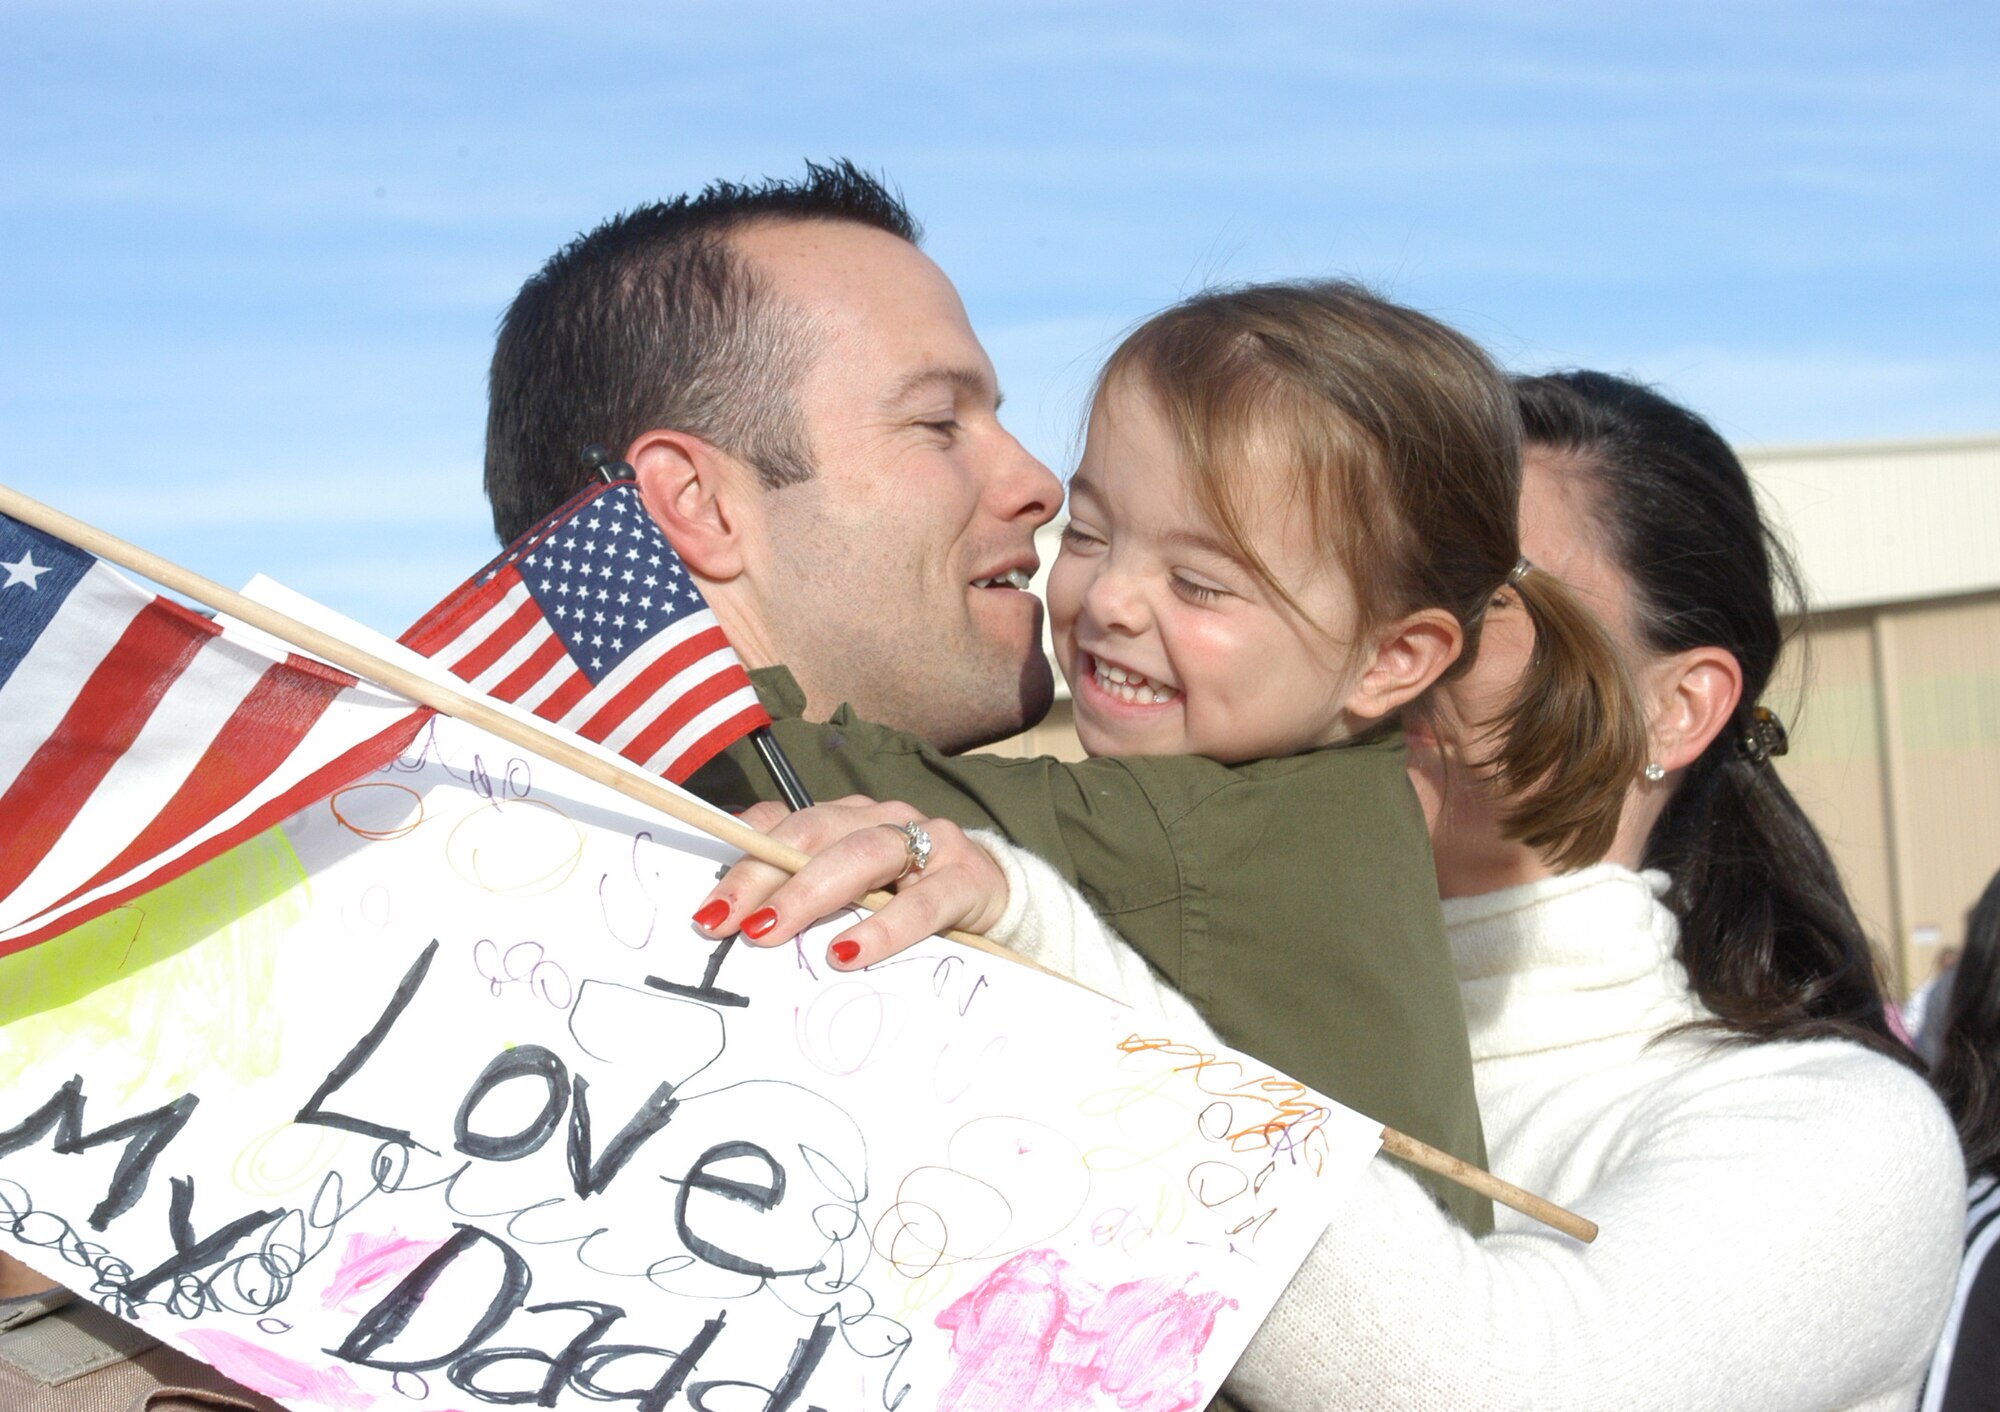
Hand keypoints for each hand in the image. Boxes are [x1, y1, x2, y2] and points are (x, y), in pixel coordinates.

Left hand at [691, 795, 1011, 969]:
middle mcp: (880, 818)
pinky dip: (881, 929)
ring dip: (807, 894)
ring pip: (859, 855)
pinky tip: (848, 954)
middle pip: (810, 833)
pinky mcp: (963, 878)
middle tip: (723, 923)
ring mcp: (926, 842)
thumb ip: (808, 896)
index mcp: (845, 818)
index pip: (781, 822)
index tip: (705, 909)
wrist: (994, 894)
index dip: (741, 860)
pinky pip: (919, 904)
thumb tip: (739, 927)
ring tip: (768, 932)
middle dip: (760, 877)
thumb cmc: (909, 896)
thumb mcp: (855, 892)